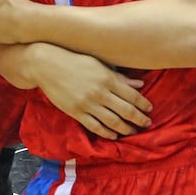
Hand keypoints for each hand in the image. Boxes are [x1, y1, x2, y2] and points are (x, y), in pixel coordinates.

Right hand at [0, 42, 152, 139]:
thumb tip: (139, 85)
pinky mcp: (76, 112)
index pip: (132, 96)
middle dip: (139, 119)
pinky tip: (114, 134)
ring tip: (133, 131)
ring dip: (126, 128)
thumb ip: (118, 76)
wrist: (46, 64)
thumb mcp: (98, 63)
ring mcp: (87, 104)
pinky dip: (107, 132)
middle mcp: (99, 93)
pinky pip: (95, 126)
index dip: (143, 105)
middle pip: (126, 111)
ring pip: (113, 122)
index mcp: (107, 78)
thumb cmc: (73, 60)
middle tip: (146, 123)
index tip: (149, 109)